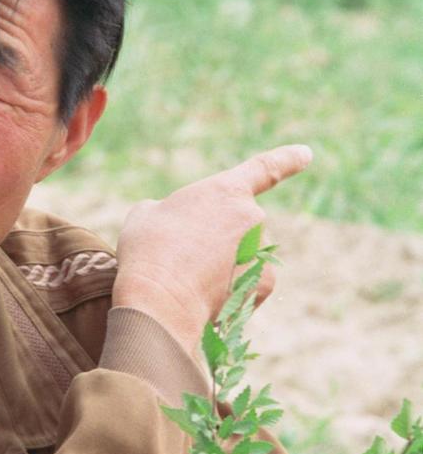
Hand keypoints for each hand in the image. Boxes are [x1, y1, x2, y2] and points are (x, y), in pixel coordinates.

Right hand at [112, 145, 311, 353]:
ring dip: (222, 268)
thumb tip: (174, 223)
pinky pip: (248, 285)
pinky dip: (231, 293)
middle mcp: (252, 217)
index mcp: (226, 190)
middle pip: (239, 227)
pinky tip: (206, 299)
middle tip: (184, 258)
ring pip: (243, 259)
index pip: (264, 168)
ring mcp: (261, 251)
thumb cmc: (148, 251)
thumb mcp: (146, 215)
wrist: (160, 299)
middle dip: (218, 241)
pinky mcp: (264, 284)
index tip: (306, 154)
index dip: (286, 160)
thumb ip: (171, 211)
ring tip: (188, 281)